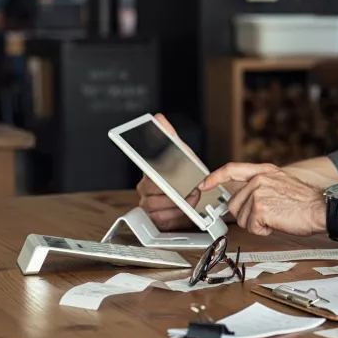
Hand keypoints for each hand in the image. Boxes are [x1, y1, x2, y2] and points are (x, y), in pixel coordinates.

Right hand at [135, 113, 205, 230]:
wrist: (193, 193)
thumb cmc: (184, 173)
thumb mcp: (181, 152)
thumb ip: (169, 135)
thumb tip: (158, 118)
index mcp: (149, 171)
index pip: (146, 172)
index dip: (156, 176)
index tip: (163, 179)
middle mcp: (144, 187)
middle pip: (153, 191)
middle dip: (175, 191)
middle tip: (190, 189)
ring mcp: (147, 203)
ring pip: (156, 206)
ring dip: (177, 204)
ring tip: (190, 199)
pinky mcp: (154, 218)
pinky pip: (160, 219)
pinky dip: (174, 216)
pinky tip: (183, 210)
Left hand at [200, 163, 324, 235]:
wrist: (320, 209)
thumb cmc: (305, 201)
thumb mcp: (281, 183)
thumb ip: (260, 186)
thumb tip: (243, 198)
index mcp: (264, 171)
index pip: (231, 169)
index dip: (214, 177)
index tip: (204, 184)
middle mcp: (259, 179)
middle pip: (234, 204)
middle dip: (247, 215)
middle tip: (268, 215)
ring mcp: (258, 193)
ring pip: (242, 218)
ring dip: (257, 224)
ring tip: (277, 217)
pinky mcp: (259, 208)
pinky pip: (251, 227)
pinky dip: (264, 231)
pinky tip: (277, 223)